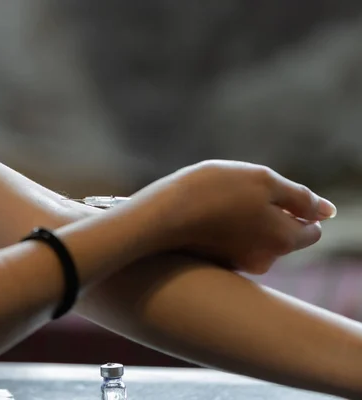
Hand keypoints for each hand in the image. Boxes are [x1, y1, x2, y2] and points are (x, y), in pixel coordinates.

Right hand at [129, 160, 335, 273]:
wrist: (160, 215)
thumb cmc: (212, 192)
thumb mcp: (262, 181)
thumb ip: (300, 196)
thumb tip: (328, 211)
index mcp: (283, 240)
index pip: (311, 229)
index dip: (296, 208)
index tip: (268, 193)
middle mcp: (265, 261)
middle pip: (281, 234)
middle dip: (269, 214)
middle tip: (237, 194)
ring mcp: (238, 265)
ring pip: (254, 237)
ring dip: (244, 220)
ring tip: (216, 203)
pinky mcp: (214, 263)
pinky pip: (231, 244)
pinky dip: (224, 230)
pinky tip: (204, 217)